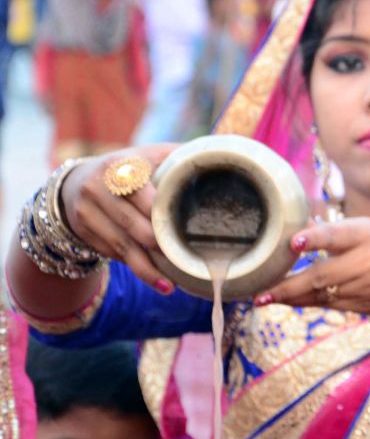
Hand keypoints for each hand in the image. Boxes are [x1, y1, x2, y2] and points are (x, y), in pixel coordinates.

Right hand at [60, 145, 178, 291]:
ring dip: (147, 269)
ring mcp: (87, 211)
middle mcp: (98, 187)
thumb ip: (178, 156)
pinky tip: (152, 277)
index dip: (164, 216)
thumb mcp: (150, 156)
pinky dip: (133, 265)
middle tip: (183, 257)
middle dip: (160, 245)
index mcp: (122, 166)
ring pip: (122, 247)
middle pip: (135, 226)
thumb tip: (222, 152)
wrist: (77, 181)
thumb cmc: (131, 169)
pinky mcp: (83, 232)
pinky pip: (111, 254)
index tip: (185, 231)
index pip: (145, 196)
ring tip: (169, 286)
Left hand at [256, 217, 369, 313]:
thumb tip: (288, 228)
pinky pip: (327, 305)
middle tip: (261, 289)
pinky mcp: (362, 306)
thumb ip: (327, 231)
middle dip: (288, 285)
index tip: (293, 243)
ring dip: (290, 297)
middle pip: (322, 275)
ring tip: (263, 298)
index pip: (336, 235)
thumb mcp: (360, 228)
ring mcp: (365, 287)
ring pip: (321, 294)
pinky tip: (286, 301)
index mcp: (365, 234)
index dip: (315, 239)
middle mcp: (367, 262)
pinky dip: (304, 302)